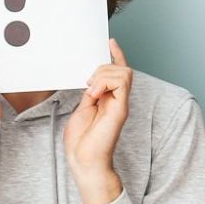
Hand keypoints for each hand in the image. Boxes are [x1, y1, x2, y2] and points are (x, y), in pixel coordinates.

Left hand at [63, 39, 133, 203]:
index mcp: (109, 100)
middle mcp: (118, 101)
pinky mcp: (120, 110)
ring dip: (104, 74)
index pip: (119, 72)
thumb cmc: (81, 142)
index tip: (109, 42)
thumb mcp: (82, 109)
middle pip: (122, 68)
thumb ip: (90, 93)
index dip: (116, 55)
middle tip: (89, 82)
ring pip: (123, 72)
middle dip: (104, 66)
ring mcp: (120, 105)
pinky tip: (93, 94)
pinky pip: (121, 82)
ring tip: (91, 89)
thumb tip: (91, 79)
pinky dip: (105, 82)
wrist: (84, 161)